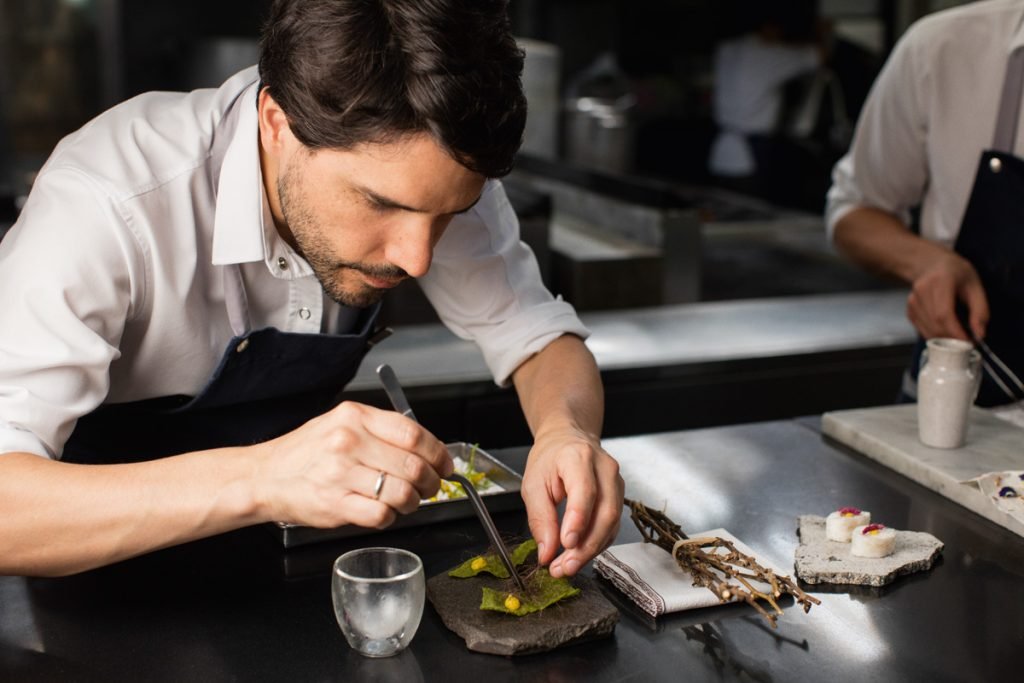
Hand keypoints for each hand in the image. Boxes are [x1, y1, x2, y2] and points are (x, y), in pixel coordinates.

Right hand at [251, 401, 452, 529]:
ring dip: (413, 502)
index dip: (438, 453)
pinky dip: (390, 518)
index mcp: (355, 417)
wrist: (264, 476)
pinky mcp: (335, 504)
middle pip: (413, 465)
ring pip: (402, 493)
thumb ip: (381, 431)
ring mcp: (341, 474)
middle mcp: (348, 442)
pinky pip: (381, 515)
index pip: (413, 434)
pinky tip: (383, 512)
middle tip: (431, 487)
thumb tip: (427, 448)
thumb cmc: (306, 453)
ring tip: (406, 502)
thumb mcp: (342, 424)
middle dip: (432, 482)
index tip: (445, 464)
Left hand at [520, 426, 623, 577]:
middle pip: (606, 512)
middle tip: (565, 566)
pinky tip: (579, 555)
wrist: (568, 441)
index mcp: (579, 458)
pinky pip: (612, 526)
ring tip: (567, 566)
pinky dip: (596, 544)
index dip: (578, 520)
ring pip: (612, 523)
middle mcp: (605, 469)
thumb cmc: (550, 459)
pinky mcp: (619, 497)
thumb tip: (547, 552)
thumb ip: (540, 519)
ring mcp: (617, 482)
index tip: (566, 544)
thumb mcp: (533, 484)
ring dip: (591, 549)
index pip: (585, 491)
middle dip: (586, 545)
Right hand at [907, 251, 988, 340]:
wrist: (931, 264)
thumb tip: (979, 333)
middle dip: (952, 339)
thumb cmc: (955, 272)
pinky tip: (945, 329)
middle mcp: (922, 290)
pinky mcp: (910, 309)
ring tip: (958, 335)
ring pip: (928, 330)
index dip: (955, 332)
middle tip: (966, 343)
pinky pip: (922, 329)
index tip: (968, 342)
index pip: (943, 314)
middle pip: (935, 324)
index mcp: (940, 281)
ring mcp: (913, 301)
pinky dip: (936, 334)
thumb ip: (980, 310)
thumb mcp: (975, 285)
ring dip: (944, 339)